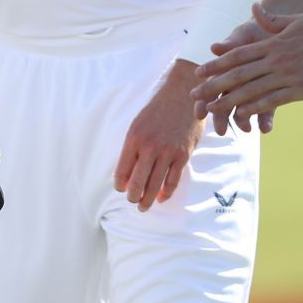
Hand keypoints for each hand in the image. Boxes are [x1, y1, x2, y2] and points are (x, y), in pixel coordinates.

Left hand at [113, 60, 203, 211]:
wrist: (182, 96)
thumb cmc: (157, 110)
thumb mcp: (138, 124)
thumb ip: (132, 147)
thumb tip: (127, 170)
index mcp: (133, 139)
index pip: (122, 170)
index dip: (120, 185)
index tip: (121, 190)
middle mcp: (149, 147)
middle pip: (137, 182)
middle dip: (133, 196)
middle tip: (132, 202)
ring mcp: (167, 152)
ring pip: (155, 184)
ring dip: (148, 199)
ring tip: (144, 207)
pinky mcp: (183, 155)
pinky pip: (173, 180)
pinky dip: (166, 192)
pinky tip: (161, 198)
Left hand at [193, 6, 302, 134]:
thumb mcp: (293, 20)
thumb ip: (270, 20)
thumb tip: (253, 9)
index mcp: (270, 44)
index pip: (236, 55)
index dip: (216, 65)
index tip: (199, 72)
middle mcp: (274, 60)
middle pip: (237, 74)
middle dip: (213, 85)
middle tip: (194, 95)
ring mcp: (286, 75)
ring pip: (251, 90)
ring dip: (229, 101)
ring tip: (211, 110)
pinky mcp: (299, 90)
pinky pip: (272, 100)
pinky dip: (255, 108)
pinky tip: (241, 115)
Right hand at [198, 17, 276, 134]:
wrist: (279, 33)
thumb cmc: (256, 32)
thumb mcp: (244, 34)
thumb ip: (231, 43)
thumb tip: (215, 48)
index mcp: (227, 68)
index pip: (212, 86)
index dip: (204, 100)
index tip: (199, 114)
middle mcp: (238, 82)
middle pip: (225, 102)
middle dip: (222, 117)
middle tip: (221, 131)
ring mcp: (254, 89)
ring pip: (245, 108)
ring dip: (243, 121)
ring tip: (247, 130)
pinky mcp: (271, 93)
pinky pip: (267, 109)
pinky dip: (265, 119)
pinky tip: (266, 129)